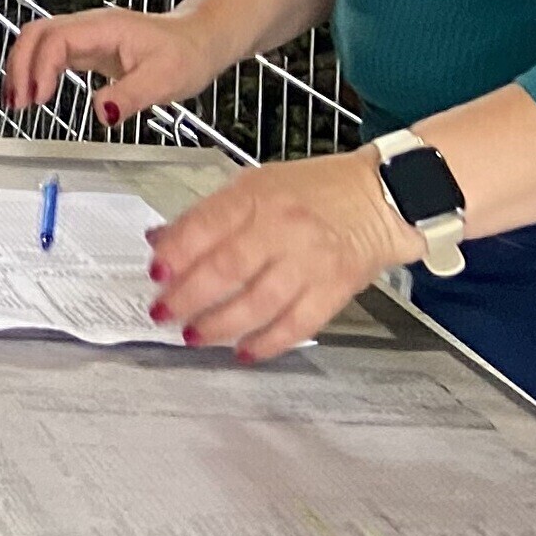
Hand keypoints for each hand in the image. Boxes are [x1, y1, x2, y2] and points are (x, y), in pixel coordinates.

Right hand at [5, 6, 236, 122]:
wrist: (199, 40)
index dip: (41, 68)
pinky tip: (34, 92)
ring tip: (18, 101)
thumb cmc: (186, 53)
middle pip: (36, 33)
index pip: (56, 40)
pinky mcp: (88, 48)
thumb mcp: (164, 80)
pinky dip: (36, 71)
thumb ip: (131, 96)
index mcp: (105, 28)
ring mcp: (87, 36)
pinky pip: (50, 53)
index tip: (39, 99)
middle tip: (17, 102)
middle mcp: (90, 27)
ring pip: (38, 41)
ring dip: (22, 67)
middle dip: (19, 66)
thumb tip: (102, 113)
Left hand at [148, 150, 420, 361]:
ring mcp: (311, 260)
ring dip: (220, 325)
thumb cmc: (314, 189)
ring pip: (258, 301)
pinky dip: (268, 342)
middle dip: (189, 296)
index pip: (206, 225)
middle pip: (228, 268)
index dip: (176, 253)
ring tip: (194, 336)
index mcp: (257, 195)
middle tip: (164, 312)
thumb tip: (161, 242)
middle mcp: (283, 227)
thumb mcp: (255, 184)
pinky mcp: (335, 289)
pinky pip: (297, 323)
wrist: (381, 196)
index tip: (154, 274)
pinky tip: (244, 351)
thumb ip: (208, 215)